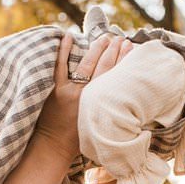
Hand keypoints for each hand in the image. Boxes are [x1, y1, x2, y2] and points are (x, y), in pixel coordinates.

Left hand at [35, 33, 132, 157]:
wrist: (53, 147)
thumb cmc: (78, 141)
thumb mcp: (101, 126)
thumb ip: (110, 111)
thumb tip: (124, 98)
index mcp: (100, 103)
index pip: (115, 76)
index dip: (124, 59)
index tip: (131, 46)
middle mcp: (87, 94)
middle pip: (104, 66)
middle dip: (114, 50)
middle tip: (120, 38)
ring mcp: (70, 90)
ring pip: (86, 64)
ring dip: (97, 48)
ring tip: (105, 37)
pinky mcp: (55, 90)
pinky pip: (59, 67)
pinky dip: (63, 51)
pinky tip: (68, 36)